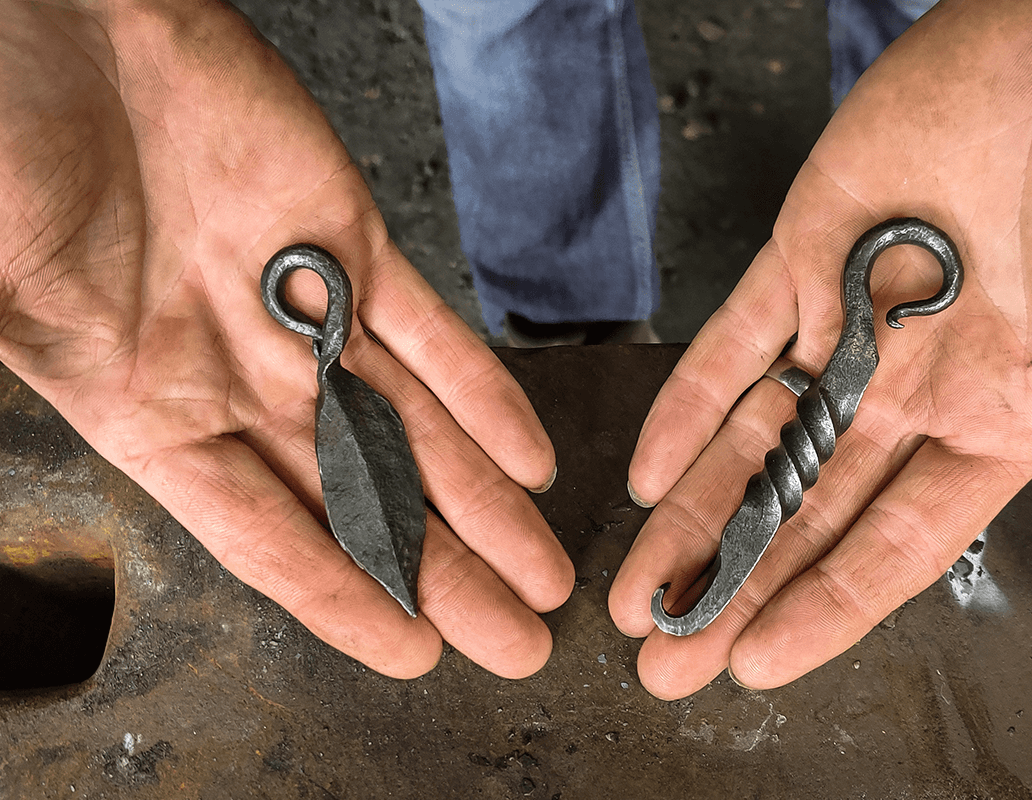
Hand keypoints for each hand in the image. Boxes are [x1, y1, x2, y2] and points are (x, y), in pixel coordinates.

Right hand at [0, 0, 571, 678]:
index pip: (264, 536)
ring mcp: (298, 305)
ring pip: (410, 427)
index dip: (344, 600)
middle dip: (443, 575)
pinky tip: (527, 455)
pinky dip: (481, 391)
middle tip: (517, 643)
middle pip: (360, 498)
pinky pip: (428, 328)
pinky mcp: (348, 235)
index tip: (417, 654)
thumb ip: (45, 370)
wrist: (66, 14)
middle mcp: (231, 372)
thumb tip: (111, 442)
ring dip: (481, 504)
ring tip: (542, 574)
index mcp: (143, 407)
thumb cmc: (6, 135)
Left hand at [611, 0, 1031, 698]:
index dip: (825, 610)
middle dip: (736, 587)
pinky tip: (649, 472)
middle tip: (669, 662)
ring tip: (639, 593)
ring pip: (758, 440)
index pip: (898, 545)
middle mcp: (920, 385)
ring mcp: (857, 317)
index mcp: (1004, 417)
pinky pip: (733, 339)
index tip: (755, 663)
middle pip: (809, 512)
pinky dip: (689, 402)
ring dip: (696, 518)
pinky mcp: (810, 246)